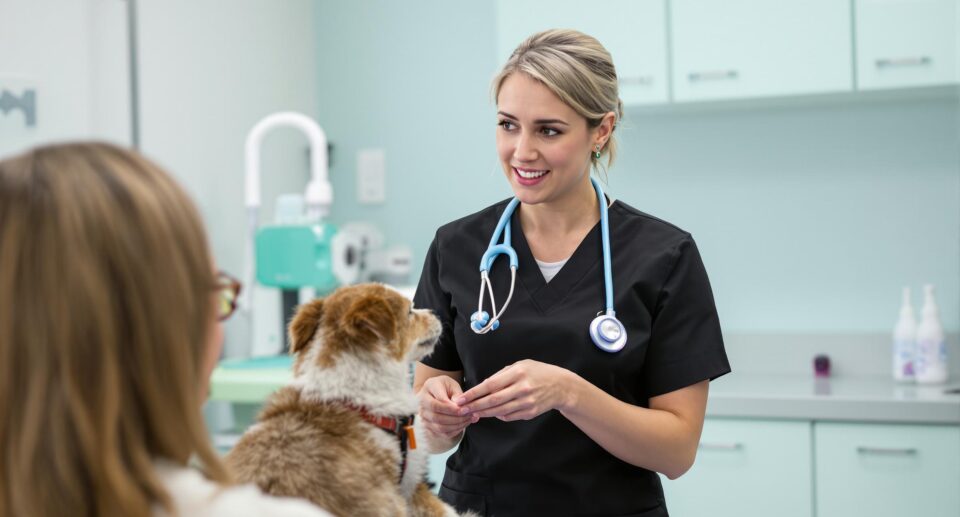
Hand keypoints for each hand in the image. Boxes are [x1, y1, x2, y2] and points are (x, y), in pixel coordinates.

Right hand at [418, 376, 478, 438]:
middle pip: (437, 416)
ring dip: (456, 425)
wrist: (437, 392)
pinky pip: (442, 433)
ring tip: (469, 420)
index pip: (438, 402)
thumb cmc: (446, 387)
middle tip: (469, 416)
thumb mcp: (453, 385)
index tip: (465, 410)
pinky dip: (455, 431)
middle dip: (455, 418)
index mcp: (429, 387)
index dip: (452, 408)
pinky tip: (464, 424)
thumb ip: (457, 395)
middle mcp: (422, 402)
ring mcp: (423, 416)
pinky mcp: (428, 425)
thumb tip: (459, 406)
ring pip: (439, 426)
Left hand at [453, 360, 574, 421]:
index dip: (474, 393)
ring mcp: (527, 402)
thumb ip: (501, 375)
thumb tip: (483, 386)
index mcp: (518, 373)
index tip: (461, 398)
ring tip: (471, 413)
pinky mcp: (530, 412)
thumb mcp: (520, 365)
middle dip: (474, 405)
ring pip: (499, 411)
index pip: (490, 385)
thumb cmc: (537, 372)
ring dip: (483, 413)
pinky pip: (509, 416)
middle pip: (492, 400)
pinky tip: (490, 413)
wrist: (560, 386)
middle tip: (461, 409)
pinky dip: (498, 415)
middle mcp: (522, 388)